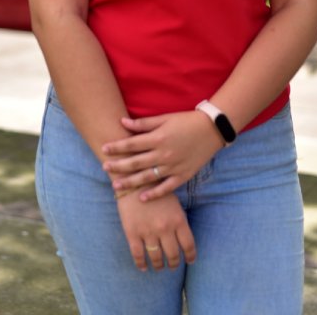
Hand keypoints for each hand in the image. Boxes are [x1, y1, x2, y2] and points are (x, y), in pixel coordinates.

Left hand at [102, 110, 223, 200]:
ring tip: (115, 186)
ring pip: (147, 177)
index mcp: (159, 138)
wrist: (212, 129)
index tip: (104, 148)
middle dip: (118, 166)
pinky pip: (166, 187)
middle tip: (104, 168)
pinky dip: (154, 193)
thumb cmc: (187, 121)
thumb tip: (123, 122)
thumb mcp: (165, 118)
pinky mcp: (183, 175)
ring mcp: (173, 166)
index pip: (132, 144)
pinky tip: (142, 197)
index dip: (117, 147)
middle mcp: (164, 154)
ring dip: (130, 182)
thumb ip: (144, 123)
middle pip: (136, 162)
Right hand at [116, 190, 195, 271]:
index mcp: (178, 220)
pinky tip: (143, 267)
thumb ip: (179, 221)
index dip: (190, 256)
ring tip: (159, 267)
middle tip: (172, 266)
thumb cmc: (157, 189)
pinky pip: (138, 255)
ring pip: (156, 258)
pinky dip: (141, 264)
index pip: (188, 245)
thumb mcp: (174, 203)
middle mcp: (165, 228)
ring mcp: (148, 232)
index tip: (190, 261)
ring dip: (159, 266)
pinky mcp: (133, 233)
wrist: (135, 180)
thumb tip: (183, 240)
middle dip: (174, 263)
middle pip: (173, 255)